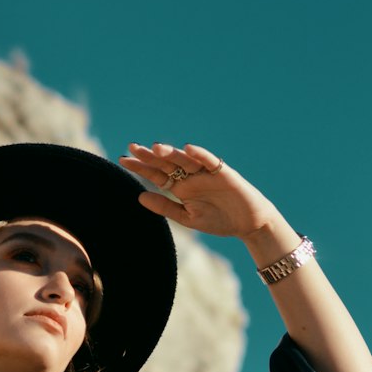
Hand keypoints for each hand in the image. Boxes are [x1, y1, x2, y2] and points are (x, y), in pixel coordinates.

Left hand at [119, 142, 280, 239]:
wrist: (248, 224)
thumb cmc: (219, 220)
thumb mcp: (187, 218)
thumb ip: (165, 207)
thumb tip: (139, 197)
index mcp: (180, 187)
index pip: (156, 174)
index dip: (140, 167)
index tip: (123, 160)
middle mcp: (190, 176)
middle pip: (166, 163)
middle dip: (149, 155)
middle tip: (132, 147)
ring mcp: (205, 172)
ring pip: (185, 159)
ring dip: (171, 153)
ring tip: (155, 147)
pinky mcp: (222, 172)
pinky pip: (210, 160)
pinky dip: (200, 154)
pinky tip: (188, 149)